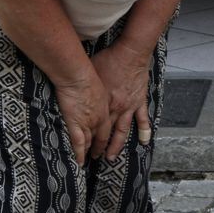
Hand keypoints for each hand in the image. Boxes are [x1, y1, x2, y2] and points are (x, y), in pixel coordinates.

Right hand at [54, 69, 110, 165]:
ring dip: (89, 152)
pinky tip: (79, 162)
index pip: (110, 127)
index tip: (108, 144)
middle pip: (102, 137)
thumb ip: (101, 94)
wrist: (80, 75)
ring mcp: (90, 122)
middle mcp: (102, 118)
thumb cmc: (91, 74)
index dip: (109, 137)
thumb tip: (97, 94)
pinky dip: (79, 153)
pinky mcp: (76, 123)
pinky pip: (79, 143)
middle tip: (100, 158)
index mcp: (108, 108)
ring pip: (90, 141)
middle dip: (101, 148)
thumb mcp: (102, 85)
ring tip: (87, 162)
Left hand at [90, 40, 152, 160]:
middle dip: (98, 147)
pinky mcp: (139, 101)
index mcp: (101, 103)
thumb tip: (69, 84)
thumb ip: (82, 84)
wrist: (130, 54)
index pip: (91, 125)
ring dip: (116, 146)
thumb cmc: (108, 60)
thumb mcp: (89, 71)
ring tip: (111, 158)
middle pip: (105, 133)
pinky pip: (142, 119)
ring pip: (122, 132)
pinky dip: (144, 131)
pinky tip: (144, 142)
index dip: (84, 139)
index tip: (79, 149)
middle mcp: (115, 109)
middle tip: (93, 158)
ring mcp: (128, 107)